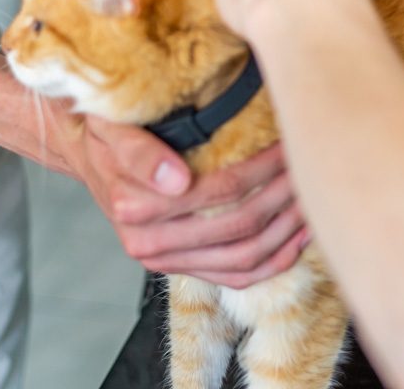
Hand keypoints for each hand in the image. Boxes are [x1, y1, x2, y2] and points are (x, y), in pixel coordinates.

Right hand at [48, 102, 307, 288]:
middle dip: (281, 196)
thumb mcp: (114, 127)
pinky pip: (236, 277)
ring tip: (311, 198)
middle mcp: (147, 243)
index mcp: (133, 206)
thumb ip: (140, 151)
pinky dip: (273, 262)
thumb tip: (177, 180)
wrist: (91, 157)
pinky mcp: (182, 268)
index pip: (217, 190)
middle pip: (237, 226)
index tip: (288, 144)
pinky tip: (298, 238)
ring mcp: (166, 261)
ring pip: (243, 257)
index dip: (260, 169)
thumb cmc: (108, 133)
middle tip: (308, 167)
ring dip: (285, 230)